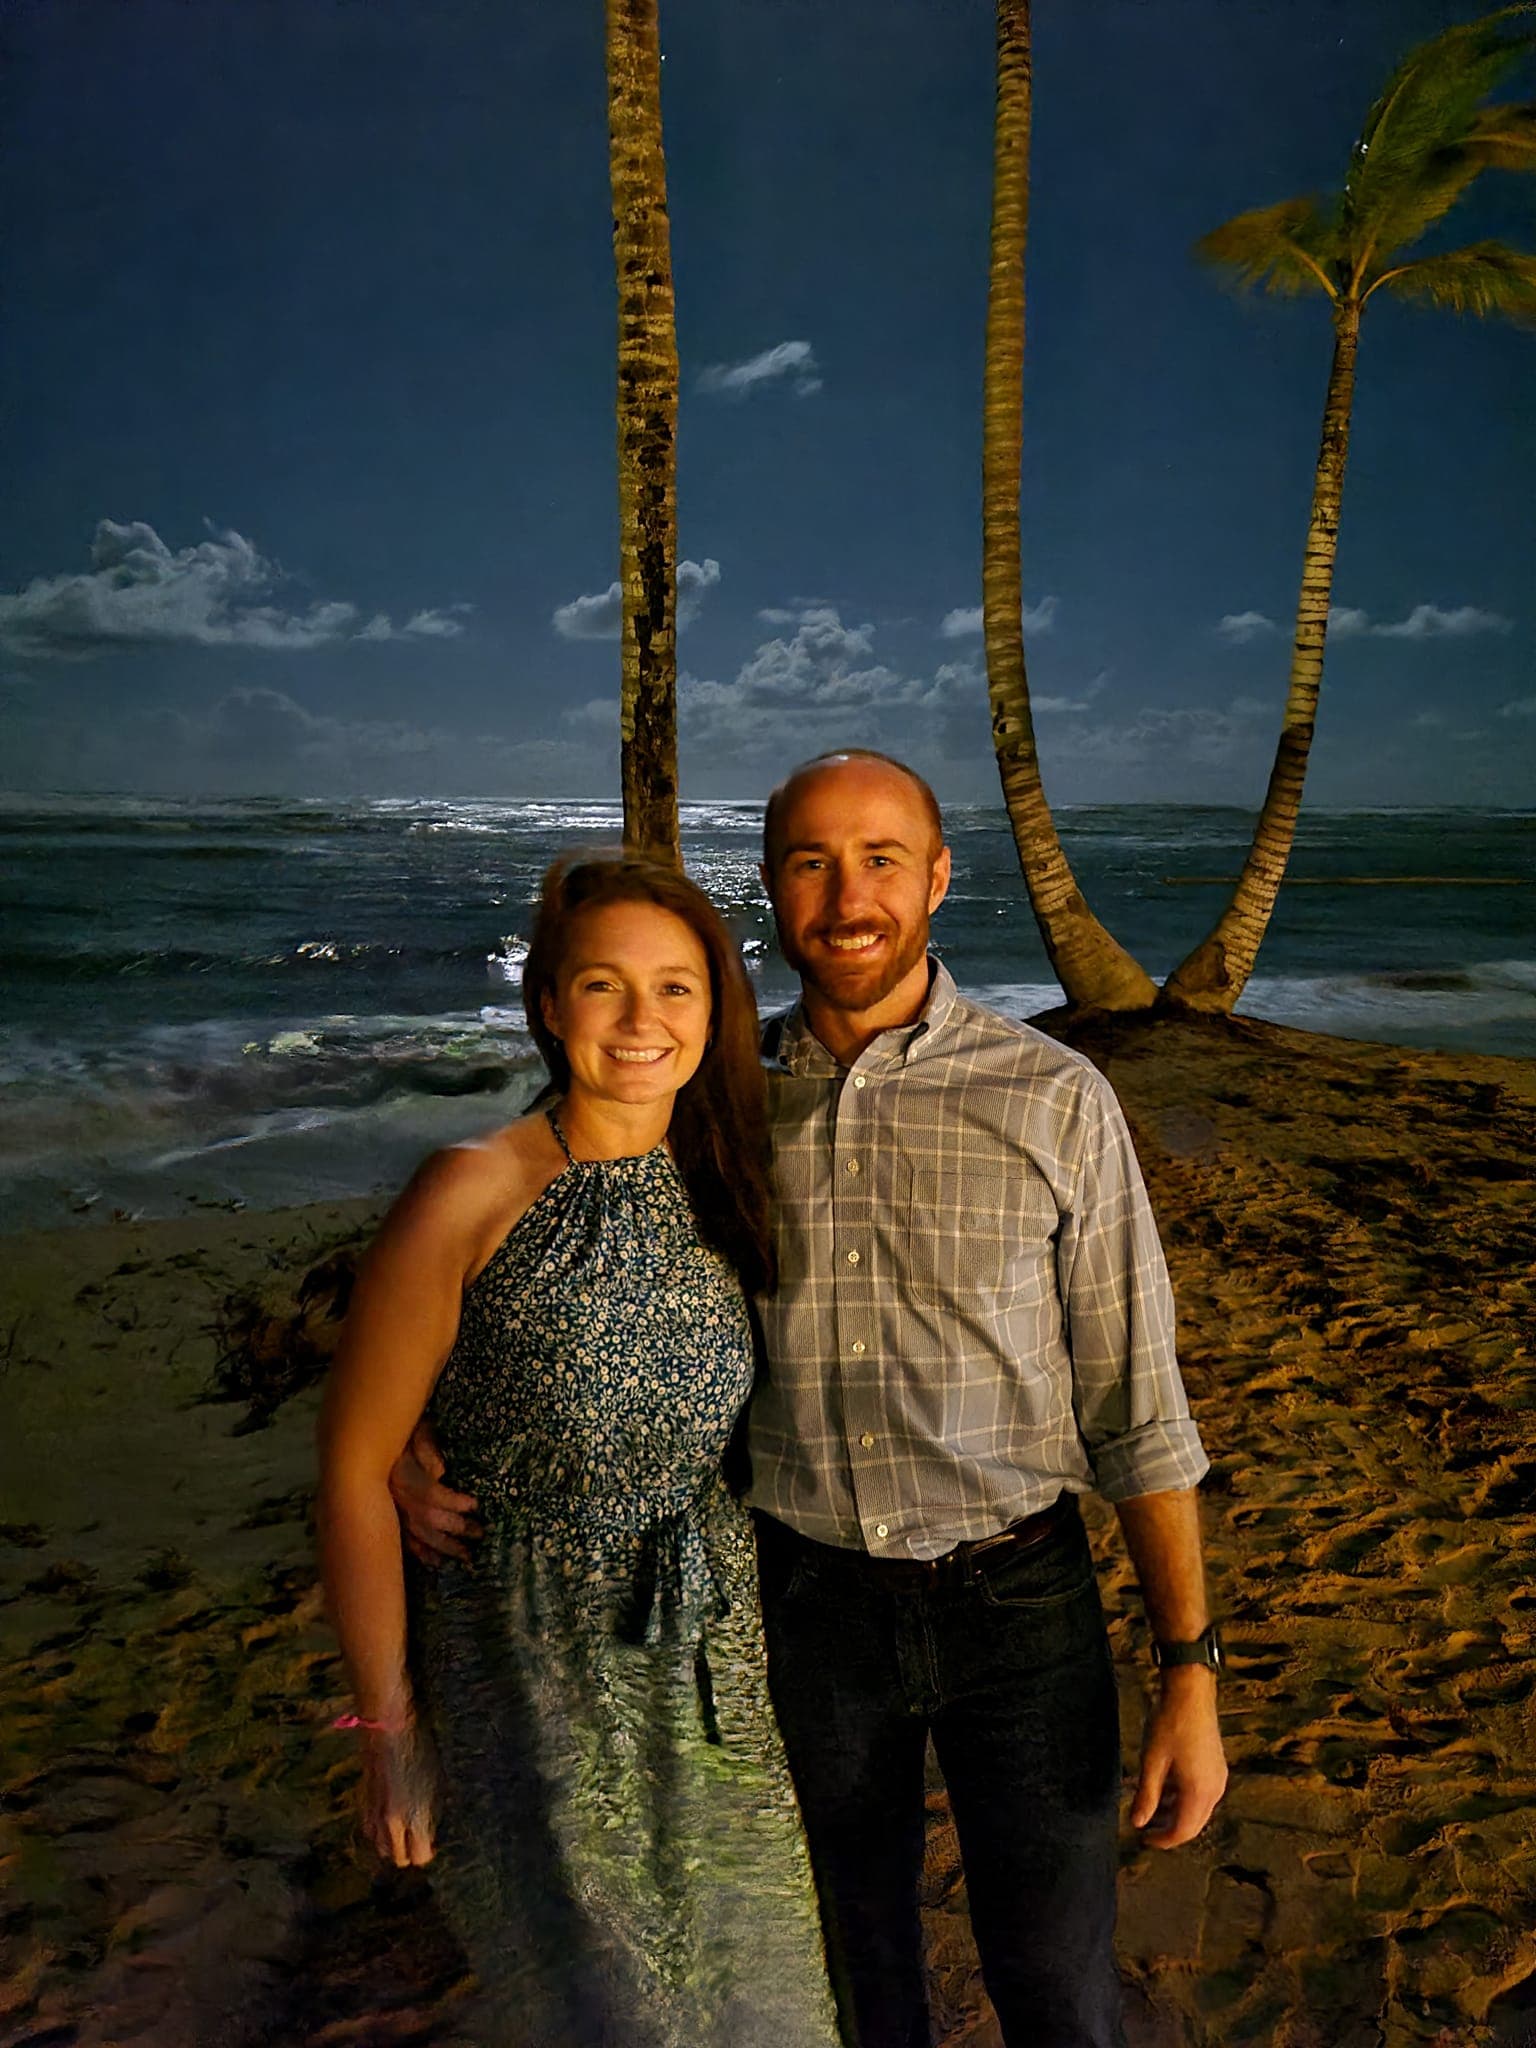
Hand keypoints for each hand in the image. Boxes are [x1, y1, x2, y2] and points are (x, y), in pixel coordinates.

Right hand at [358, 1720, 436, 1867]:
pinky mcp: (362, 1806)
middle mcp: (392, 1825)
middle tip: (418, 1836)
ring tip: (403, 1828)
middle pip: (399, 1859)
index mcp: (416, 1819)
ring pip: (381, 1849)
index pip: (420, 1857)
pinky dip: (379, 1832)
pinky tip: (387, 1819)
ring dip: (392, 1844)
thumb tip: (430, 1833)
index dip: (428, 1850)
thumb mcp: (438, 1782)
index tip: (432, 1840)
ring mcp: (374, 1817)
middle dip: (410, 1851)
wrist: (387, 1729)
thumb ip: (433, 1814)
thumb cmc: (421, 1750)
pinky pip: (370, 1832)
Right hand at [389, 1418, 480, 1565]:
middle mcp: (397, 1498)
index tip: (474, 1504)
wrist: (371, 1445)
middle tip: (480, 1533)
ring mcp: (393, 1512)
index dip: (454, 1502)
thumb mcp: (417, 1431)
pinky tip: (437, 1562)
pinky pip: (405, 1542)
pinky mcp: (391, 1520)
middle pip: (428, 1519)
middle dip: (456, 1528)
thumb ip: (428, 1448)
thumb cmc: (403, 1435)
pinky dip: (422, 1554)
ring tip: (466, 1556)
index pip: (431, 1494)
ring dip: (444, 1547)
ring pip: (418, 1536)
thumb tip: (440, 1471)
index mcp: (402, 1475)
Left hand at [1130, 1669, 1227, 1849]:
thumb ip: (1146, 1795)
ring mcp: (1219, 1777)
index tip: (1144, 1840)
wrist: (1191, 1693)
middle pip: (1194, 1824)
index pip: (1183, 1831)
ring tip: (1152, 1809)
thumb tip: (1137, 1823)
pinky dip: (1184, 1799)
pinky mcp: (1217, 1766)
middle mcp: (1215, 1789)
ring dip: (1176, 1814)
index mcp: (1199, 1792)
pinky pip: (1202, 1793)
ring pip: (1199, 1809)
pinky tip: (1166, 1789)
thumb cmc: (1169, 1725)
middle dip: (1170, 1830)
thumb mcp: (1152, 1761)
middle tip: (1147, 1830)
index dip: (1163, 1840)